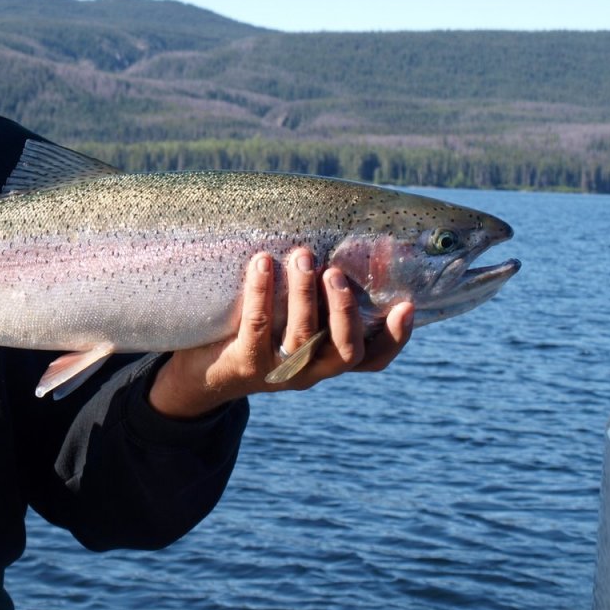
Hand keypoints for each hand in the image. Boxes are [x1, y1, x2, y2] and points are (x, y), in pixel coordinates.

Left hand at [148, 249, 413, 418]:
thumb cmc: (257, 330)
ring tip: (301, 256)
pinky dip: (262, 293)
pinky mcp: (245, 364)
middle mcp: (311, 371)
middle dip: (344, 309)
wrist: (203, 371)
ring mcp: (279, 372)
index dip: (395, 337)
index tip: (407, 305)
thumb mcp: (291, 317)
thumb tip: (333, 236)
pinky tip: (261, 263)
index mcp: (329, 360)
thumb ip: (316, 294)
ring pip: (302, 337)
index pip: (374, 359)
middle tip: (335, 272)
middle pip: (344, 350)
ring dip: (303, 294)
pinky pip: (257, 327)